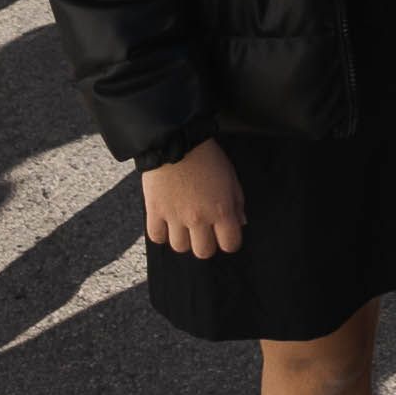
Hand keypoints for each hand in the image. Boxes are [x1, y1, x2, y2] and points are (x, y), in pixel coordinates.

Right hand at [141, 141, 245, 258]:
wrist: (176, 141)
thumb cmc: (207, 158)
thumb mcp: (231, 178)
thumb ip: (236, 204)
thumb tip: (240, 224)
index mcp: (221, 210)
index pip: (230, 244)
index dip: (229, 241)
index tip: (225, 236)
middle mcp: (199, 218)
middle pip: (203, 252)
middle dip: (206, 244)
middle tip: (203, 232)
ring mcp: (175, 216)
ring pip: (179, 247)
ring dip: (183, 239)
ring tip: (183, 225)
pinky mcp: (155, 211)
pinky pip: (157, 237)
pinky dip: (161, 233)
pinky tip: (166, 223)